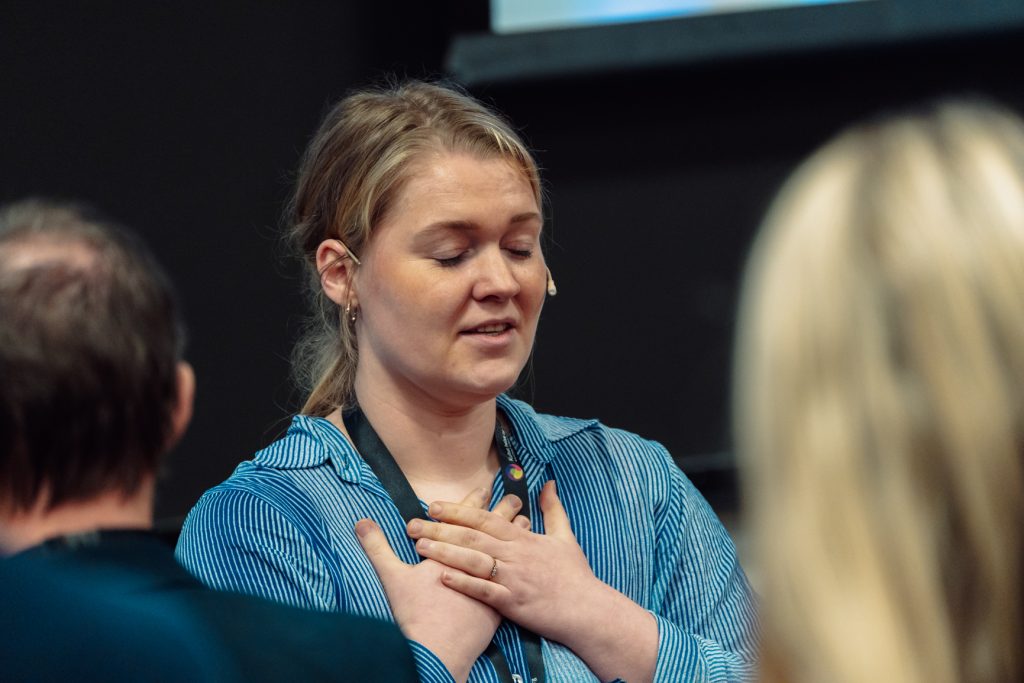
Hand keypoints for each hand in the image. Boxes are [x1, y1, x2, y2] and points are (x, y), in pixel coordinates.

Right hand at [355, 488, 522, 682]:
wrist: (439, 650)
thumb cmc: (415, 613)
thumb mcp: (392, 577)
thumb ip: (377, 547)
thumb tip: (361, 522)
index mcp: (449, 553)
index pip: (463, 522)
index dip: (473, 503)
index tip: (484, 487)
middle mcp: (473, 563)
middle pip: (491, 531)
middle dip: (502, 511)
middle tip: (513, 496)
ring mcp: (489, 583)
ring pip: (508, 552)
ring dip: (516, 534)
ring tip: (525, 519)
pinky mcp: (499, 604)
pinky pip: (515, 576)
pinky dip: (521, 563)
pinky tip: (528, 558)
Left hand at [405, 481, 601, 644]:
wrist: (587, 610)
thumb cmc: (575, 575)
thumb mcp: (565, 536)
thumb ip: (553, 509)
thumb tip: (549, 483)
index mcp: (524, 538)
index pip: (485, 519)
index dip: (458, 511)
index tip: (434, 506)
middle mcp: (515, 555)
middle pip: (472, 538)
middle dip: (440, 529)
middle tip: (413, 524)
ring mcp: (513, 579)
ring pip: (473, 561)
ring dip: (444, 552)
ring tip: (420, 547)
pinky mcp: (513, 603)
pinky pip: (484, 591)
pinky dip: (463, 583)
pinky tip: (442, 577)